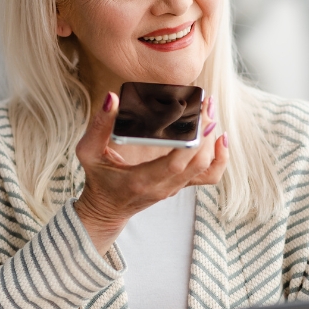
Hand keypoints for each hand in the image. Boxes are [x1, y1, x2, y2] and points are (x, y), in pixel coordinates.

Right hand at [74, 91, 228, 255]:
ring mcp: (175, 188)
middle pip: (197, 163)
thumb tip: (112, 98)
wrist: (106, 210)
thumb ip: (99, 126)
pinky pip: (209, 175)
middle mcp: (163, 187)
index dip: (192, 141)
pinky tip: (220, 137)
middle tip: (205, 103)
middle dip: (206, 132)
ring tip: (209, 112)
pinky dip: (219, 158)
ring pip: (206, 168)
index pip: (175, 164)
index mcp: (141, 180)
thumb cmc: (97, 179)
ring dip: (213, 141)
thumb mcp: (88, 152)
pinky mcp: (181, 186)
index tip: (198, 113)